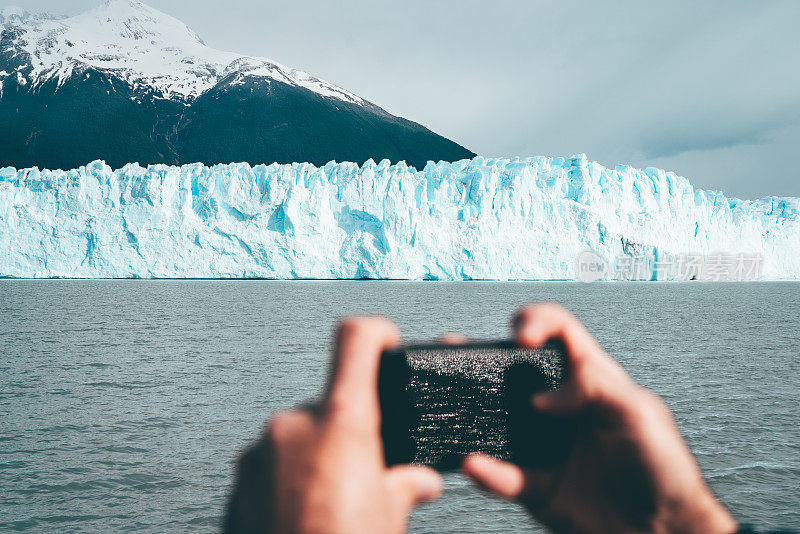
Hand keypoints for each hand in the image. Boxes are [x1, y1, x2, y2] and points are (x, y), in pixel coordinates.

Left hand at [225, 317, 441, 533]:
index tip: (387, 340)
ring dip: (318, 458)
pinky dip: (291, 479)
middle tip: (365, 474)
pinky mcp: (239, 480)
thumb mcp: (389, 520)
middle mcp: (294, 424)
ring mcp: (259, 452)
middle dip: (349, 433)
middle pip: (331, 403)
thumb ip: (404, 486)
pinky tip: (304, 516)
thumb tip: (420, 481)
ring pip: (300, 437)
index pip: (355, 341)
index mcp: (341, 423)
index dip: (376, 332)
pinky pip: (272, 464)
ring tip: (332, 505)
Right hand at [463, 303, 737, 533]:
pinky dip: (486, 471)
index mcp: (591, 379)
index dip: (537, 321)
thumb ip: (595, 387)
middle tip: (461, 349)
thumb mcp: (639, 413)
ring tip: (450, 396)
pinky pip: (503, 476)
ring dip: (472, 407)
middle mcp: (562, 408)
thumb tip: (542, 396)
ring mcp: (545, 446)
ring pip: (497, 421)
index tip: (522, 338)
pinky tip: (476, 463)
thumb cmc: (665, 470)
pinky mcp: (537, 486)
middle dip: (484, 354)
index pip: (559, 332)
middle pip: (515, 369)